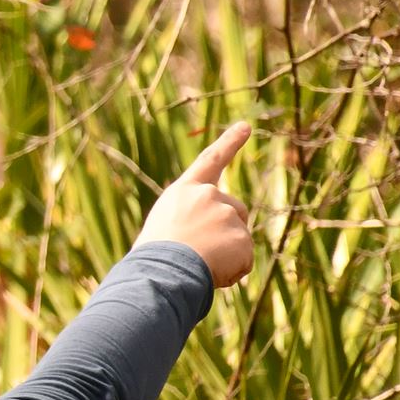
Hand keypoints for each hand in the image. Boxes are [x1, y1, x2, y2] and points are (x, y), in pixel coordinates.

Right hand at [137, 122, 254, 288]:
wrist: (160, 272)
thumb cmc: (153, 257)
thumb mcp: (166, 227)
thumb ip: (193, 220)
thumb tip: (216, 238)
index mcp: (184, 190)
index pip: (211, 160)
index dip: (230, 142)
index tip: (246, 126)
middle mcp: (208, 195)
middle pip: (235, 210)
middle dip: (228, 230)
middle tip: (199, 252)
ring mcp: (227, 214)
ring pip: (239, 238)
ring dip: (226, 255)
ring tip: (198, 265)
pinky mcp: (241, 237)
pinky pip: (243, 260)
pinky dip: (231, 271)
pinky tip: (210, 274)